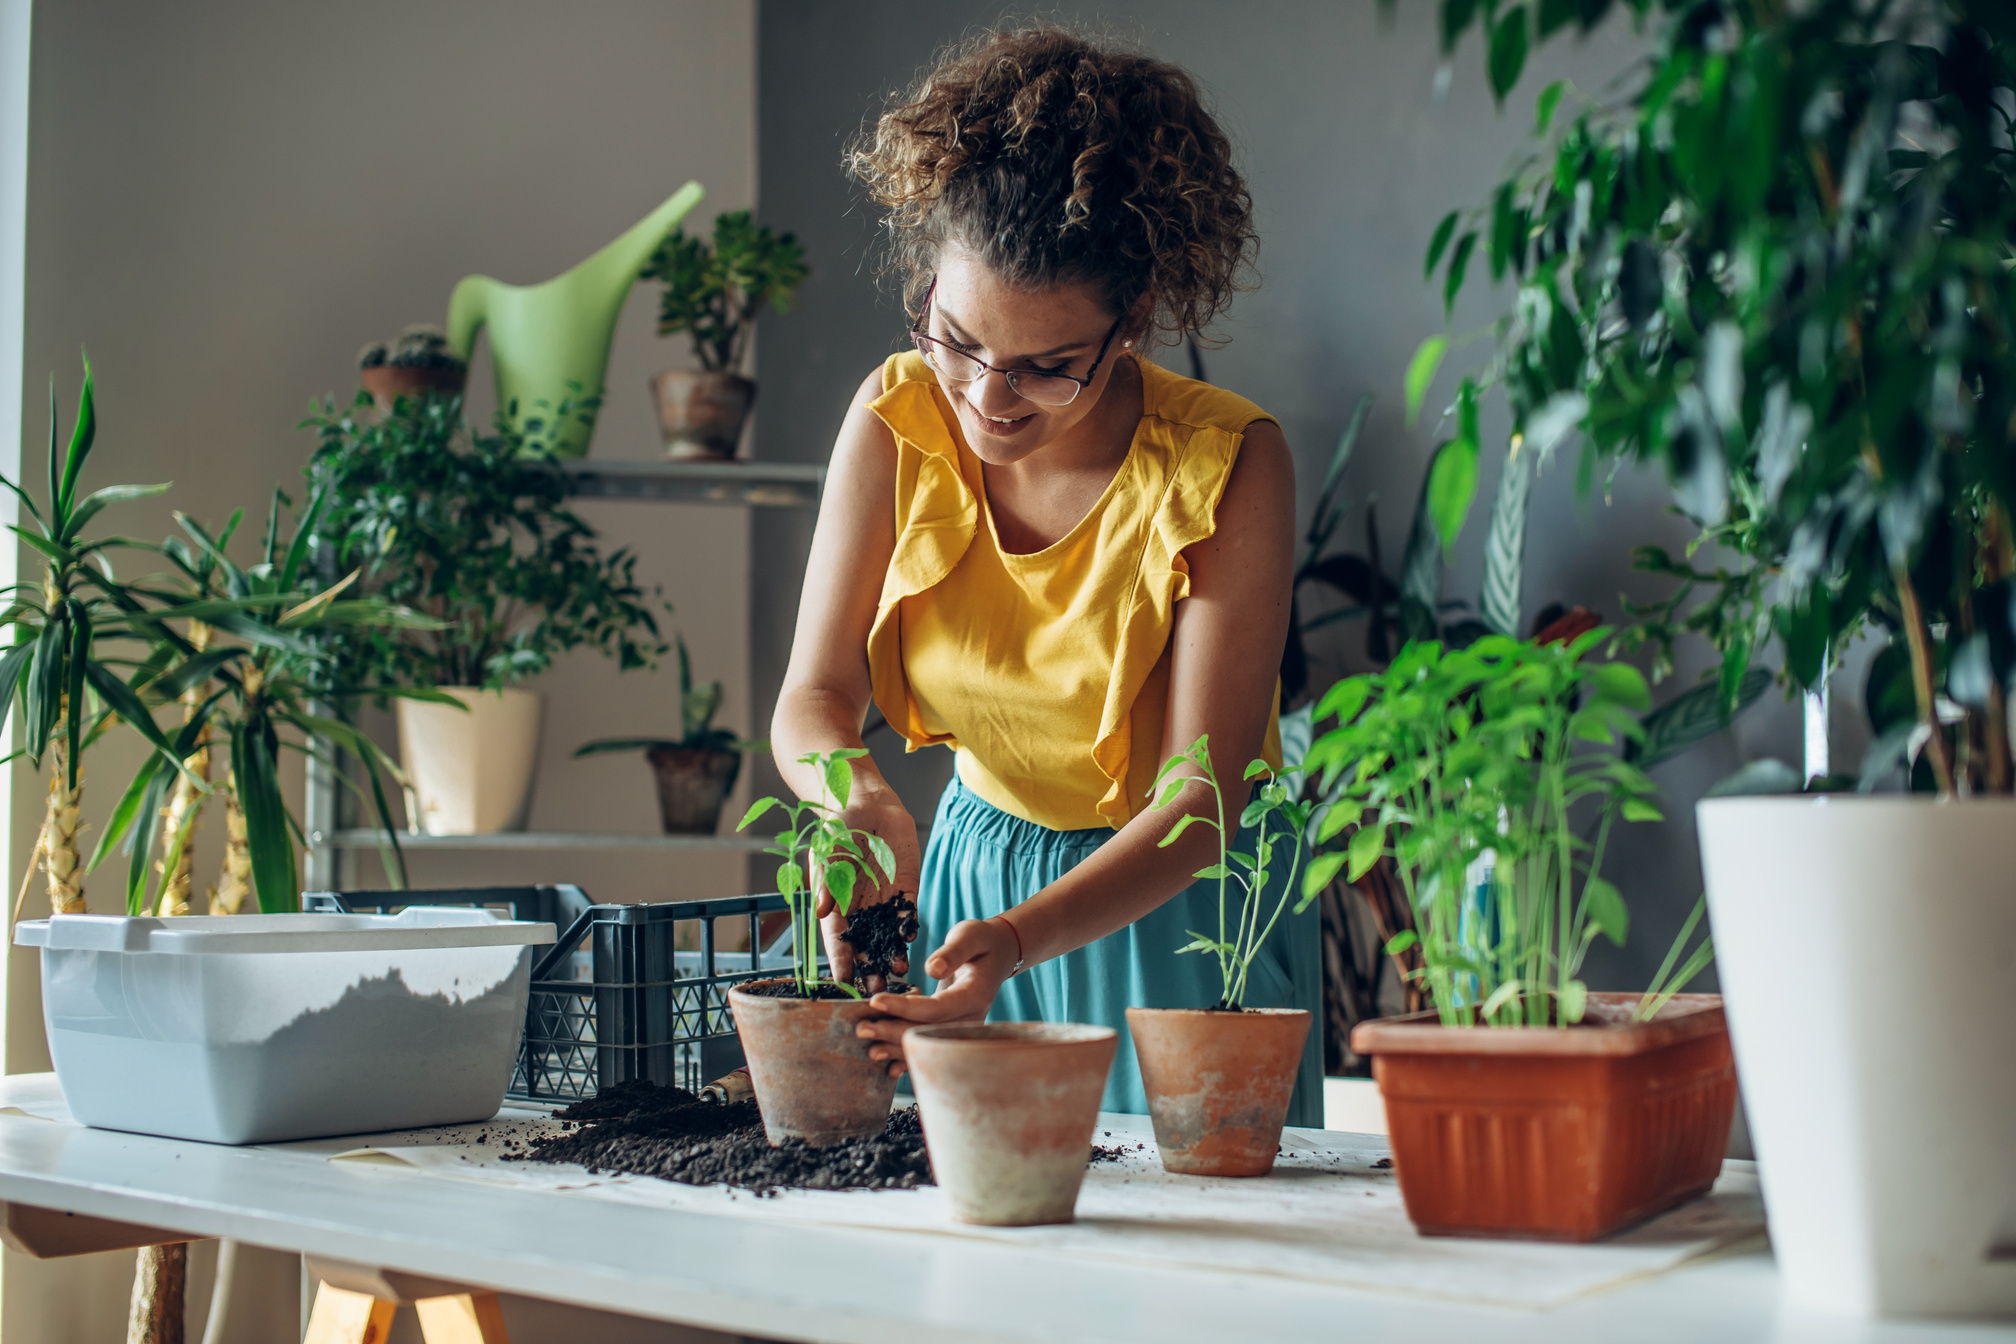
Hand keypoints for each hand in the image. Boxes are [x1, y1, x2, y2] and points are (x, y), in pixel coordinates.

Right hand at [817, 788, 921, 989]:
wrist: (868, 803)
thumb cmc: (839, 825)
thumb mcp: (829, 851)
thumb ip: (827, 881)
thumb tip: (821, 912)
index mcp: (836, 903)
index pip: (836, 938)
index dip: (839, 959)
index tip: (841, 981)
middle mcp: (860, 908)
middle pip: (864, 945)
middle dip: (868, 969)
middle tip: (875, 993)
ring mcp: (884, 901)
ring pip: (888, 936)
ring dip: (891, 955)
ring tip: (897, 975)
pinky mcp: (906, 889)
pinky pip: (908, 914)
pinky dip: (908, 930)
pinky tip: (910, 944)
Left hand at [856, 917, 1019, 1077]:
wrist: (999, 954)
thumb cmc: (982, 941)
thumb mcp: (970, 935)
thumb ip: (953, 951)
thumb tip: (932, 968)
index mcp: (975, 994)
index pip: (936, 1008)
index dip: (905, 1008)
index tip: (875, 1001)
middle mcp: (971, 1018)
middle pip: (928, 1032)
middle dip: (893, 1032)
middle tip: (861, 1029)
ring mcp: (964, 1029)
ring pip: (928, 1045)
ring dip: (897, 1049)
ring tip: (869, 1049)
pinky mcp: (953, 1031)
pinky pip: (931, 1047)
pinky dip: (910, 1058)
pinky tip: (890, 1067)